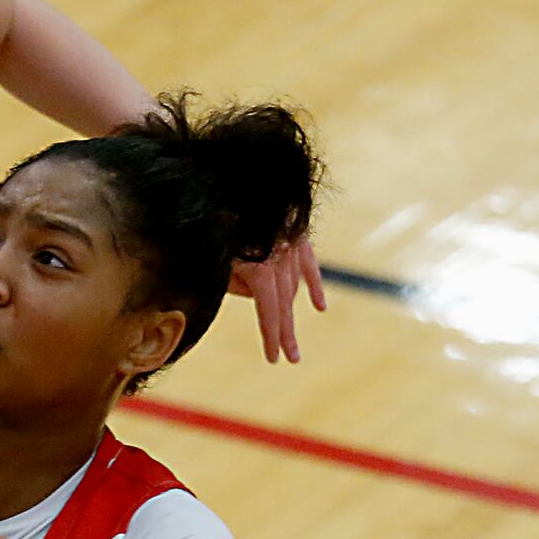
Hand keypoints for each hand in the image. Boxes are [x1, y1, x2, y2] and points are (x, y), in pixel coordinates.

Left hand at [228, 235, 325, 362]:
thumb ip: (232, 282)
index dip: (271, 338)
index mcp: (261, 269)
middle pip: (285, 304)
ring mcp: (292, 245)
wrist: (243, 178)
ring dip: (287, 308)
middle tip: (292, 359)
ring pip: (293, 285)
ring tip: (284, 334)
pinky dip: (313, 286)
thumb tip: (252, 294)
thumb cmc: (221, 226)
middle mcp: (282, 259)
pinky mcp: (297, 233)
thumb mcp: (218, 258)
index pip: (269, 313)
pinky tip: (320, 307)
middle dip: (285, 334)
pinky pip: (308, 264)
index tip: (273, 359)